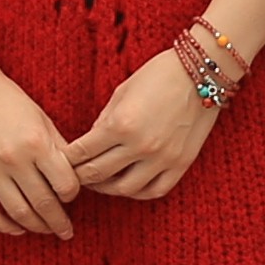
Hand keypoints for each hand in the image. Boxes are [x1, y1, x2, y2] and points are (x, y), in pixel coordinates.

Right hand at [0, 32, 78, 242]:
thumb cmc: (9, 101)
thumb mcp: (41, 119)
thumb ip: (59, 148)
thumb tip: (78, 177)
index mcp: (37, 142)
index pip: (65, 184)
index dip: (72, 195)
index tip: (71, 197)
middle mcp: (14, 159)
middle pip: (44, 203)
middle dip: (59, 221)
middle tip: (66, 230)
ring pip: (19, 212)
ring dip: (36, 227)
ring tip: (46, 230)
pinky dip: (5, 226)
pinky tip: (17, 229)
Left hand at [67, 47, 216, 205]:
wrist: (201, 72)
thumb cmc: (159, 75)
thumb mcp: (122, 93)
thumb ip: (104, 121)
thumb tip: (91, 143)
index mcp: (120, 124)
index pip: (82, 153)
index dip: (67, 159)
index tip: (62, 160)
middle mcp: (140, 146)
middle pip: (97, 174)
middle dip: (80, 176)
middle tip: (73, 175)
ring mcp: (162, 158)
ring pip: (124, 189)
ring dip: (106, 188)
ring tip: (99, 183)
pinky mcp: (180, 164)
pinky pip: (154, 190)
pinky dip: (137, 193)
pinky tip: (128, 186)